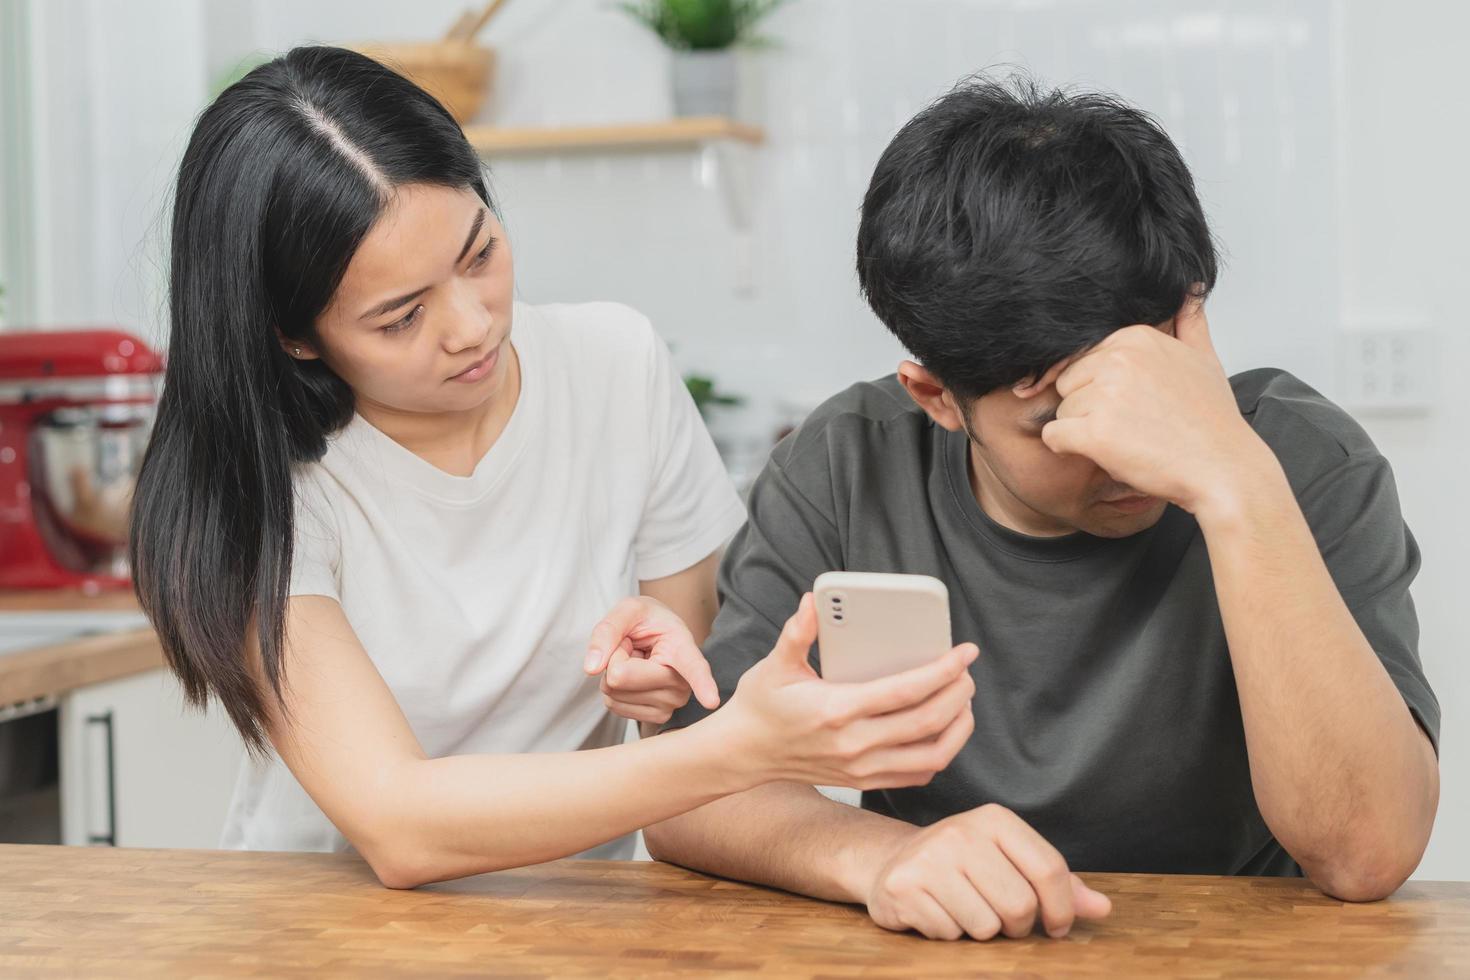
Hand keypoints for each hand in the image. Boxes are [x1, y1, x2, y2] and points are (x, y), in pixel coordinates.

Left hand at [584, 597, 719, 724]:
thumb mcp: (628, 610)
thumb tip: (592, 668)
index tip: (712, 701)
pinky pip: (613, 705)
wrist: (655, 638)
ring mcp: (671, 704)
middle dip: (615, 655)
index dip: (703, 684)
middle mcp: (683, 683)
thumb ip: (606, 631)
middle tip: (635, 646)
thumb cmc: (647, 621)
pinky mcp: (656, 718)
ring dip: (613, 671)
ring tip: (637, 659)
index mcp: (684, 649)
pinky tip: (633, 676)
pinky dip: (613, 687)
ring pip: (613, 692)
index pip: (694, 668)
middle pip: (621, 676)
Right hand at [714, 593, 979, 788]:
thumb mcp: (774, 664)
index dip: (942, 671)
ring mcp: (861, 768)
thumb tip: (812, 601)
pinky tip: (945, 728)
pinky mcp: (864, 781)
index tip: (964, 653)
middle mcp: (853, 744)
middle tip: (967, 671)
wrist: (745, 753)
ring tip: (963, 700)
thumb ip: (797, 633)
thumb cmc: (761, 704)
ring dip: (958, 726)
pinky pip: (918, 774)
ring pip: (932, 755)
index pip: (904, 692)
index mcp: (835, 709)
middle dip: (958, 693)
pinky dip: (941, 752)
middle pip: (927, 722)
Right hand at [866, 803, 1111, 940]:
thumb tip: (1102, 908)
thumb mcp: (1009, 861)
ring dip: (980, 931)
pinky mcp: (904, 887)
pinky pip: (949, 934)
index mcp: (994, 819)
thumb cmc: (962, 865)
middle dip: (1017, 925)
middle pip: (1019, 904)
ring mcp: (929, 858)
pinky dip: (948, 934)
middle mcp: (960, 832)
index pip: (1048, 869)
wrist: (892, 862)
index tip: (1057, 926)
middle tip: (1001, 918)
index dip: (1062, 908)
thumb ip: (1056, 883)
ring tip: (963, 909)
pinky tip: (937, 911)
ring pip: (985, 926)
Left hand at [1038, 294, 1273, 514]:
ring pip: (1062, 411)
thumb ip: (1189, 321)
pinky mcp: (1095, 432)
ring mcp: (1105, 394)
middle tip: (1133, 425)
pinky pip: (1054, 436)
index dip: (1103, 388)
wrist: (1223, 468)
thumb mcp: (1204, 359)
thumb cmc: (1212, 421)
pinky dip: (1070, 449)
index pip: (1085, 360)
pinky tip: (1106, 452)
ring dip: (1085, 431)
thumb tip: (1191, 288)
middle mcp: (1118, 359)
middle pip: (1069, 383)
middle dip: (1090, 407)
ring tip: (1129, 439)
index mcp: (1136, 338)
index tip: (1134, 404)